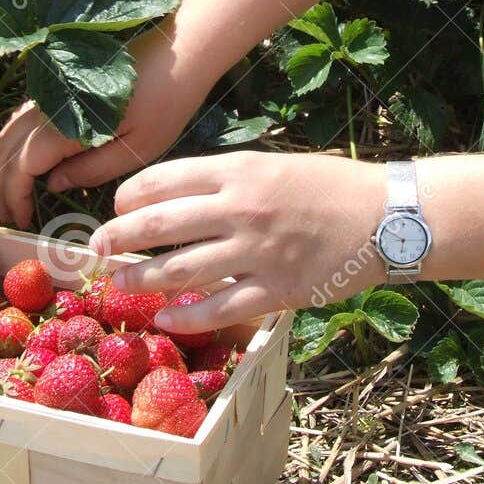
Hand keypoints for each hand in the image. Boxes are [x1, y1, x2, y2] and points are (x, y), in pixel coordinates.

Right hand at [0, 17, 216, 227]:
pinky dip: (14, 145)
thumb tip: (54, 184)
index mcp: (67, 124)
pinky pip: (22, 118)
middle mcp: (49, 105)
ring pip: (8, 131)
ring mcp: (51, 92)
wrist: (179, 49)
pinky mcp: (60, 85)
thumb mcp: (137, 149)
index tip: (21, 221)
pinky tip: (26, 164)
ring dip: (2, 166)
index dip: (15, 196)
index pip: (22, 166)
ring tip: (11, 196)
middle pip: (5, 149)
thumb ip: (92, 169)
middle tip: (7, 217)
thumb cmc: (167, 101)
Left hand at [85, 152, 388, 332]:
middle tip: (94, 249)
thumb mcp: (274, 165)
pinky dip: (184, 316)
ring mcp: (257, 253)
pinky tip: (165, 318)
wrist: (389, 217)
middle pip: (157, 226)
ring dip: (139, 280)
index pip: (161, 180)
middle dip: (115, 238)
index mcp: (239, 171)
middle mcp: (241, 209)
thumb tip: (175, 198)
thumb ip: (227, 180)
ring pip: (178, 271)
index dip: (128, 197)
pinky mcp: (276, 290)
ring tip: (120, 284)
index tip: (117, 208)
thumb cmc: (330, 186)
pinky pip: (218, 308)